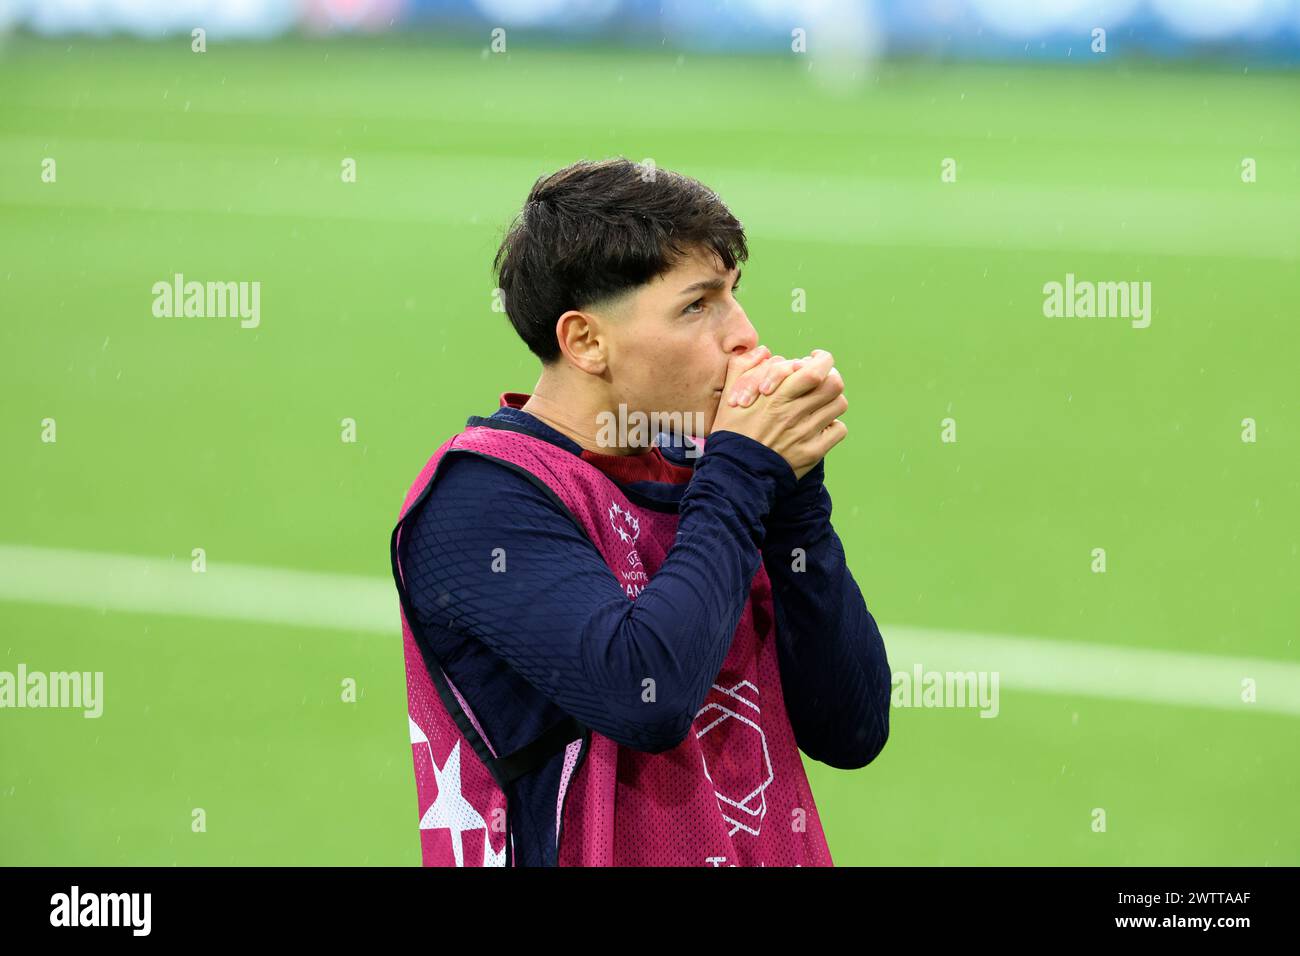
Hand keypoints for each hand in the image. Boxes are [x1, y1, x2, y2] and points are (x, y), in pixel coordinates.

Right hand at [712, 349, 846, 479]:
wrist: (735, 472)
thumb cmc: (731, 432)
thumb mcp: (729, 394)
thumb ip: (742, 367)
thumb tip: (764, 351)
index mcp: (776, 396)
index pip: (815, 370)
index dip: (822, 360)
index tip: (814, 359)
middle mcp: (794, 413)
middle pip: (834, 384)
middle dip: (829, 377)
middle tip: (820, 380)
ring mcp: (805, 433)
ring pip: (838, 405)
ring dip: (831, 400)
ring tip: (818, 403)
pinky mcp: (812, 452)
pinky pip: (838, 430)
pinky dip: (832, 425)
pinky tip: (818, 426)